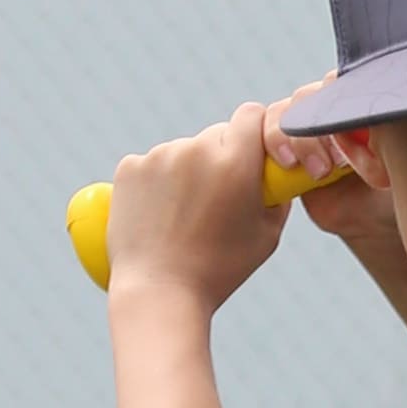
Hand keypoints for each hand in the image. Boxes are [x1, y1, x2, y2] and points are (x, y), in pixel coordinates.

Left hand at [105, 107, 293, 315]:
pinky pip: (152, 164)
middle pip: (216, 134)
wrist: (158, 292)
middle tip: (219, 198)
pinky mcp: (129, 167)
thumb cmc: (219, 269)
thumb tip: (277, 168)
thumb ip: (277, 193)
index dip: (255, 133)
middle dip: (221, 157)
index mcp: (236, 163)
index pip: (252, 115)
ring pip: (183, 151)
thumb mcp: (267, 235)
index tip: (253, 154)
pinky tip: (161, 216)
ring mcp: (158, 156)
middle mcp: (196, 150)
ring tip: (184, 217)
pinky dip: (157, 183)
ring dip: (188, 171)